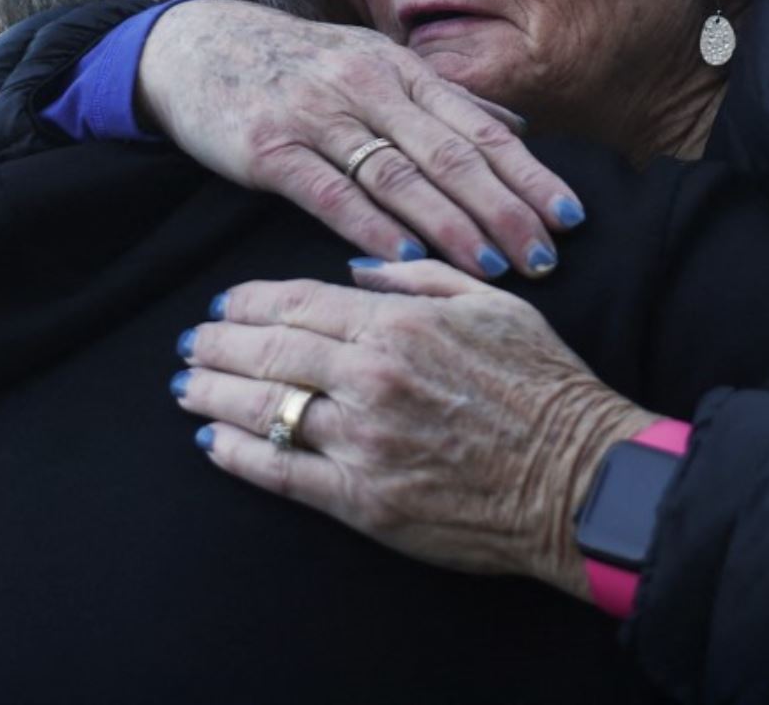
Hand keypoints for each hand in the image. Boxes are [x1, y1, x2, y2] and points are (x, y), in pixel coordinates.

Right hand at [137, 0, 581, 276]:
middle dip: (503, 209)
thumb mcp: (370, 61)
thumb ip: (441, 98)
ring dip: (450, 224)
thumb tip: (518, 126)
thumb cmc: (293, 65)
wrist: (195, 46)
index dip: (529, 174)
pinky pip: (328, 191)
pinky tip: (403, 257)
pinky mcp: (268, 147)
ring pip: (397, 175)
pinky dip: (369, 225)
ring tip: (492, 268)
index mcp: (399, 70)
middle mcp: (365, 86)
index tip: (570, 218)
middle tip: (544, 258)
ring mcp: (315, 115)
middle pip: (449, 155)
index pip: (480, 128)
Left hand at [172, 263, 655, 596]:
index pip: (295, 301)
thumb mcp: (491, 305)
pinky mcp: (363, 500)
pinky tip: (213, 442)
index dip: (247, 302)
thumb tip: (354, 267)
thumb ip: (416, 278)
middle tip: (188, 343)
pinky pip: (281, 472)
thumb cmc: (546, 386)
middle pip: (264, 352)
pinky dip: (238, 454)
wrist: (582, 481)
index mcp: (396, 325)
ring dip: (212, 395)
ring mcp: (361, 441)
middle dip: (215, 345)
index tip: (223, 303)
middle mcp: (368, 377)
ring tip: (186, 388)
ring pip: (262, 409)